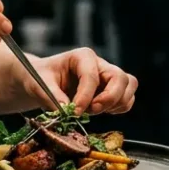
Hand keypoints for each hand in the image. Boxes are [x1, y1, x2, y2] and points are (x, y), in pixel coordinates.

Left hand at [22, 47, 136, 115]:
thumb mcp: (39, 84)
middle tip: (92, 110)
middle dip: (109, 98)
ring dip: (116, 103)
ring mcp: (108, 77)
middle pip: (120, 78)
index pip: (91, 75)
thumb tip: (67, 110)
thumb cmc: (40, 78)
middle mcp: (99, 64)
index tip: (75, 112)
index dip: (85, 96)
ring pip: (129, 86)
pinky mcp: (111, 90)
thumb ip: (52, 96)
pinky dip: (118, 108)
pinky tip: (100, 111)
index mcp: (82, 57)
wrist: (41, 82)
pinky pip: (127, 99)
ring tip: (93, 110)